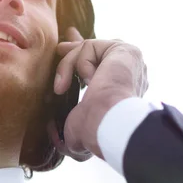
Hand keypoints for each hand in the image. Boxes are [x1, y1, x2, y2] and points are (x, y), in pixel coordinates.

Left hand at [51, 27, 148, 158]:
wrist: (106, 124)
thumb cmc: (93, 133)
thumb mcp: (75, 134)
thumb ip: (65, 132)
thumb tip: (53, 132)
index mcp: (120, 92)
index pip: (100, 68)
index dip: (80, 59)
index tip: (64, 51)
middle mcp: (129, 74)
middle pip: (97, 51)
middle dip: (75, 47)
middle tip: (60, 49)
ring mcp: (129, 62)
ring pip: (87, 50)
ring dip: (68, 67)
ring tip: (61, 88)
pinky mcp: (124, 50)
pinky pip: (89, 47)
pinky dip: (79, 64)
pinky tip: (89, 81)